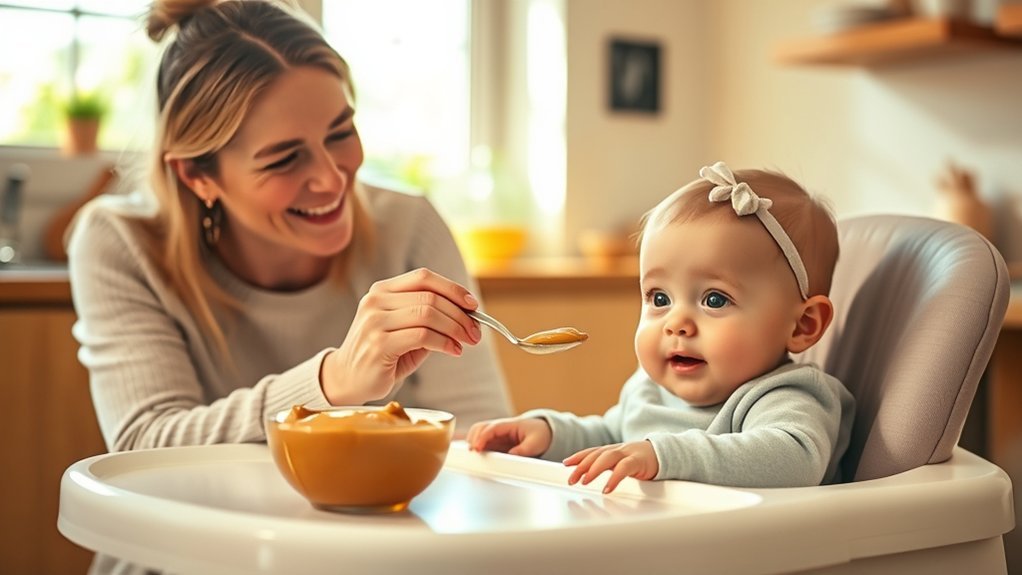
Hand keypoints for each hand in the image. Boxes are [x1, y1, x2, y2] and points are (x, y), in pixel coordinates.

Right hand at [320, 268, 481, 404]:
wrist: (347, 379)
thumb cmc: (383, 354)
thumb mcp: (406, 328)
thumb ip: (430, 317)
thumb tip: (469, 314)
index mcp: (382, 290)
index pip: (423, 278)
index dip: (452, 289)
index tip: (473, 305)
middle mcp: (376, 301)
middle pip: (430, 297)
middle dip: (460, 314)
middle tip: (476, 332)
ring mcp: (375, 321)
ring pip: (428, 314)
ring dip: (455, 328)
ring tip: (466, 341)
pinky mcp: (379, 344)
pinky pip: (423, 336)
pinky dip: (444, 342)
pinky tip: (453, 350)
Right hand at [466, 417, 551, 456]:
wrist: (544, 433)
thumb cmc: (540, 435)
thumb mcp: (535, 443)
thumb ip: (523, 449)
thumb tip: (511, 456)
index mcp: (509, 425)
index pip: (491, 428)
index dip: (482, 437)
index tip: (477, 448)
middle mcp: (500, 429)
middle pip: (479, 428)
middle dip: (473, 439)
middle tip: (472, 454)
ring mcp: (497, 436)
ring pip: (477, 435)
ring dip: (473, 444)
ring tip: (473, 458)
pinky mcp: (496, 443)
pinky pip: (482, 444)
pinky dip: (477, 450)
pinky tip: (476, 460)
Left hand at [563, 441, 658, 493]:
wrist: (666, 454)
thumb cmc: (642, 461)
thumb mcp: (621, 463)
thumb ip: (607, 466)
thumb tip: (587, 475)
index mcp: (613, 450)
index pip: (592, 451)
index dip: (578, 456)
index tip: (566, 463)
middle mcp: (618, 449)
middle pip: (596, 454)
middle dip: (581, 465)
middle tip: (571, 479)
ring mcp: (629, 453)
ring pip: (607, 458)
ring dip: (593, 469)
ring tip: (584, 482)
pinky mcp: (639, 461)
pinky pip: (624, 468)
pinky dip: (614, 478)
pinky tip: (607, 488)